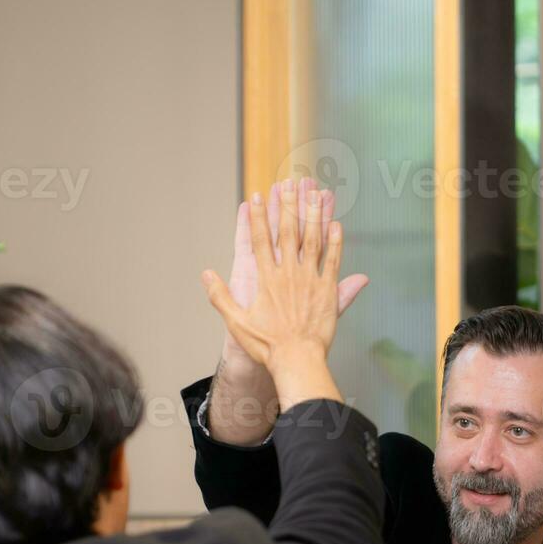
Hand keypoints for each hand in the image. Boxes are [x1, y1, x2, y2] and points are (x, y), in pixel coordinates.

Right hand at [219, 178, 368, 367]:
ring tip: (316, 192)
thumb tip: (206, 274)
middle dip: (288, 205)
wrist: (296, 361)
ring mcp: (310, 280)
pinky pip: (333, 260)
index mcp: (266, 278)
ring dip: (314, 215)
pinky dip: (336, 242)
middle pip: (288, 232)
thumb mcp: (236, 321)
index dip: (260, 216)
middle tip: (290, 182)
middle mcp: (288, 274)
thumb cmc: (266, 345)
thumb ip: (220, 296)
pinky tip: (337, 224)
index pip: (261, 239)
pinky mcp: (328, 290)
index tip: (258, 195)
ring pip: (313, 240)